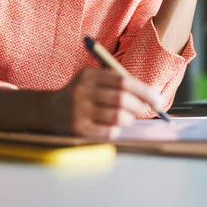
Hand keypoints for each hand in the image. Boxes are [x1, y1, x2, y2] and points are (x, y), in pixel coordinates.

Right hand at [42, 68, 161, 137]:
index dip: (143, 90)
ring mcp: (79, 111)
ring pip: (117, 117)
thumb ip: (117, 81)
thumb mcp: (93, 79)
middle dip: (138, 106)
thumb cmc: (81, 93)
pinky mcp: (78, 129)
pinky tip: (115, 126)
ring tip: (128, 118)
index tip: (156, 98)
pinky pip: (108, 131)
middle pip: (122, 99)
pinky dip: (118, 129)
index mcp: (89, 75)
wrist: (49, 110)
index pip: (123, 81)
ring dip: (129, 119)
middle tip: (143, 109)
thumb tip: (149, 93)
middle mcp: (82, 91)